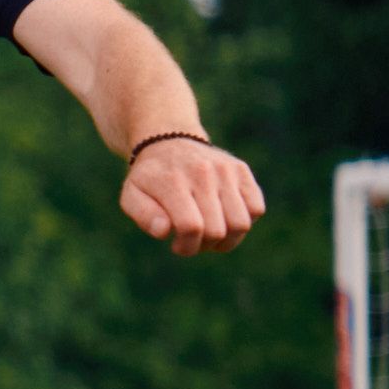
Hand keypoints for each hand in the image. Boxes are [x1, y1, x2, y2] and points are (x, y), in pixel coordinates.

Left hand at [119, 139, 263, 256]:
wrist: (167, 142)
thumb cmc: (150, 179)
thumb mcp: (131, 196)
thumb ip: (144, 215)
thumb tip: (165, 231)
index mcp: (172, 182)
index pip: (191, 227)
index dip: (187, 246)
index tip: (177, 246)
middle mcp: (202, 173)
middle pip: (217, 230)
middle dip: (203, 246)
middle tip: (191, 240)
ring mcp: (225, 170)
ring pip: (241, 223)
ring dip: (227, 240)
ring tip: (209, 234)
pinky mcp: (242, 171)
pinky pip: (256, 209)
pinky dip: (243, 222)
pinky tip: (223, 218)